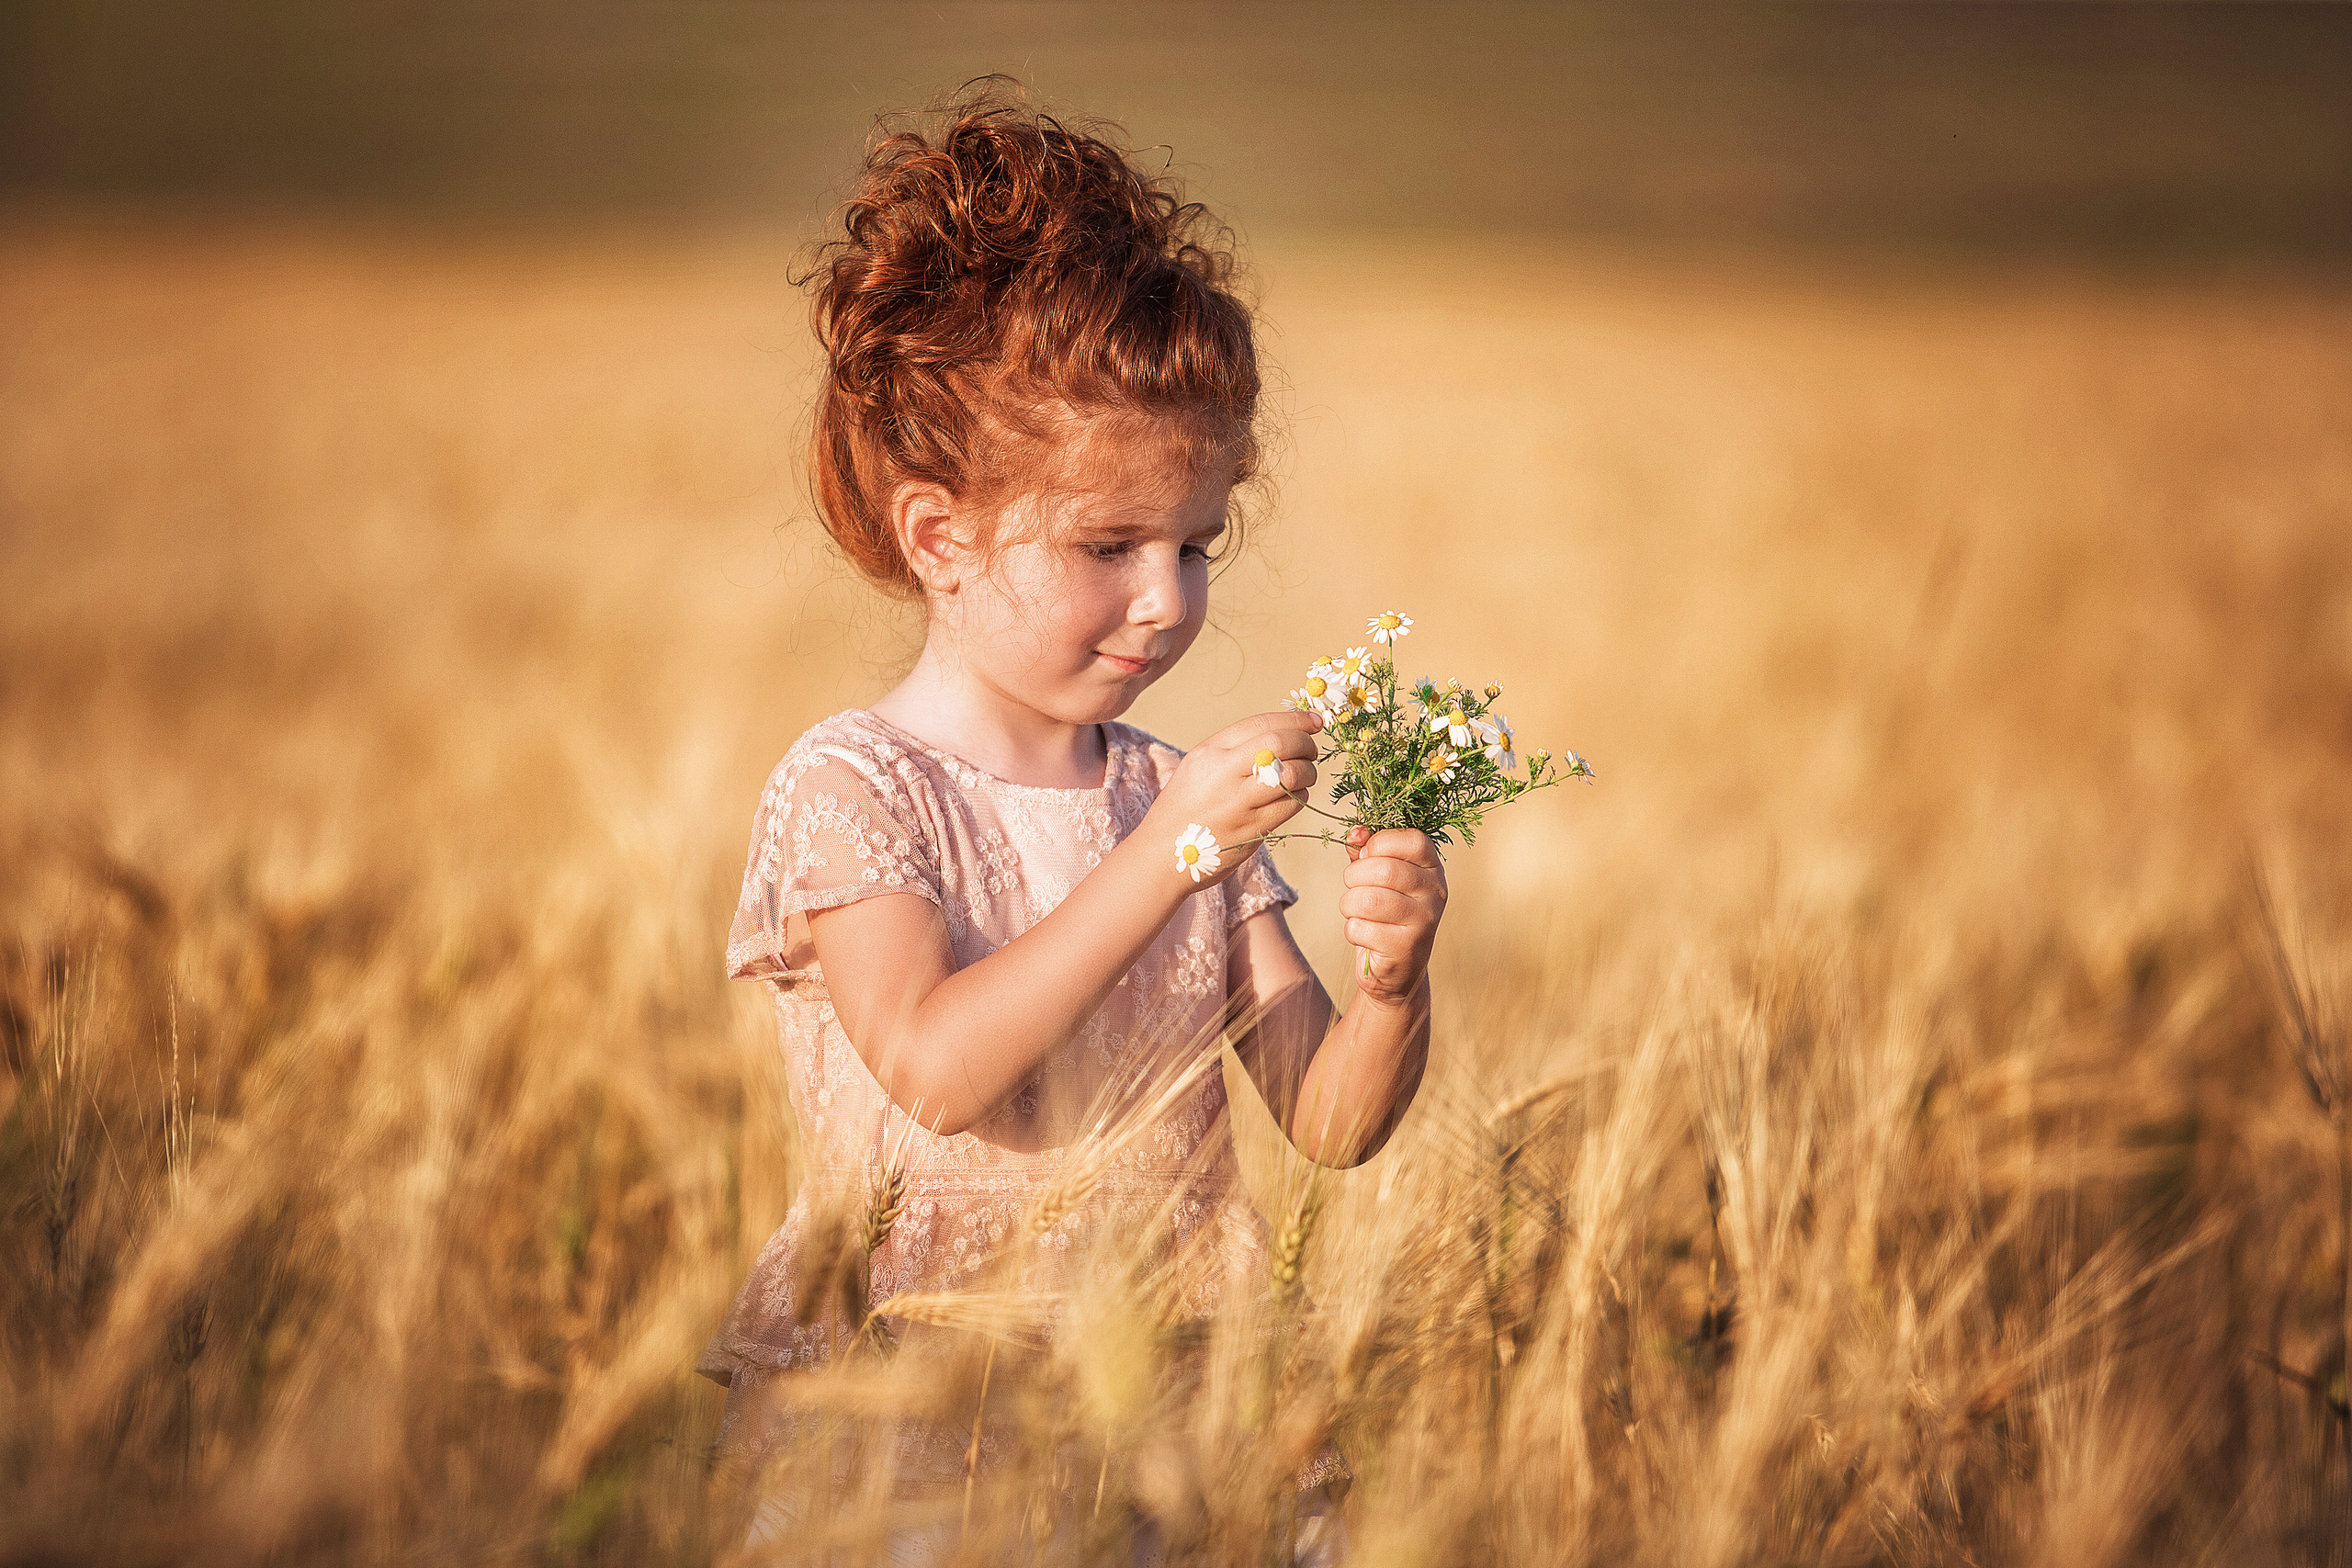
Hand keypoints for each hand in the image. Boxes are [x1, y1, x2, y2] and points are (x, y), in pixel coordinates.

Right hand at [1146, 709, 1323, 888]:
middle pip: (1281, 743)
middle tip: (1311, 750)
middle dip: (1306, 743)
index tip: (1314, 722)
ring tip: (1303, 774)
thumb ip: (1234, 749)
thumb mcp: (1198, 766)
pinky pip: (1291, 804)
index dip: (1296, 719)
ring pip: (1292, 774)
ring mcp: (1239, 802)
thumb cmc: (1184, 807)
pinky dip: (1300, 796)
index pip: (1261, 723)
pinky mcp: (1253, 829)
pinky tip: (1292, 796)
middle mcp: (1223, 772)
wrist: (1163, 853)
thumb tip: (1284, 733)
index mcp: (1210, 751)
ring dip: (1308, 772)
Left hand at [1340, 827, 1446, 1003]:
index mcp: (1432, 868)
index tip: (1367, 855)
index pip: (1413, 841)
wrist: (1398, 970)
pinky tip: (1366, 936)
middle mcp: (1435, 892)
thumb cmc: (1385, 914)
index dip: (1381, 843)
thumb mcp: (1379, 877)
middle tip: (1354, 887)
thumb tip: (1356, 833)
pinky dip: (1353, 931)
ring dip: (1349, 905)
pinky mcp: (1406, 947)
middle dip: (1354, 877)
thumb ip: (1367, 850)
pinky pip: (1362, 928)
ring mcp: (1424, 921)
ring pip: (1369, 899)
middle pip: (1385, 869)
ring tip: (1356, 912)